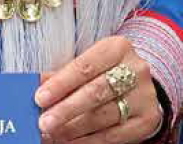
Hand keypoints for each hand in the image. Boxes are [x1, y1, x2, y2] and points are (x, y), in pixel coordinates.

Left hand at [35, 36, 162, 142]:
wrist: (139, 87)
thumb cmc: (104, 72)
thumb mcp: (86, 66)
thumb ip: (63, 75)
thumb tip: (36, 86)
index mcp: (118, 48)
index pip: (86, 66)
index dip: (62, 83)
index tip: (39, 98)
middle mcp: (136, 69)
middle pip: (96, 92)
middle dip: (66, 109)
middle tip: (43, 122)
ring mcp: (144, 96)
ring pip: (104, 116)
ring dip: (73, 128)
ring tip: (52, 134)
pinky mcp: (146, 120)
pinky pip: (113, 135)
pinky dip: (87, 141)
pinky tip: (70, 142)